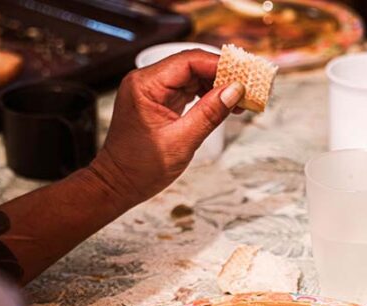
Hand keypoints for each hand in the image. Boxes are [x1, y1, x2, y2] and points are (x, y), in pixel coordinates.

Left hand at [90, 50, 244, 209]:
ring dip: (217, 86)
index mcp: (145, 85)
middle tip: (248, 88)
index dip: (220, 66)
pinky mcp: (158, 102)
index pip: (189, 61)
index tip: (245, 76)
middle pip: (192, 65)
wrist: (118, 184)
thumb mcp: (182, 142)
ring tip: (241, 101)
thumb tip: (235, 91)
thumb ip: (209, 113)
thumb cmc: (140, 168)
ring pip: (192, 77)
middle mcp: (146, 81)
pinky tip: (224, 105)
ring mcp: (152, 91)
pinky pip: (187, 90)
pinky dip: (207, 96)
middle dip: (222, 76)